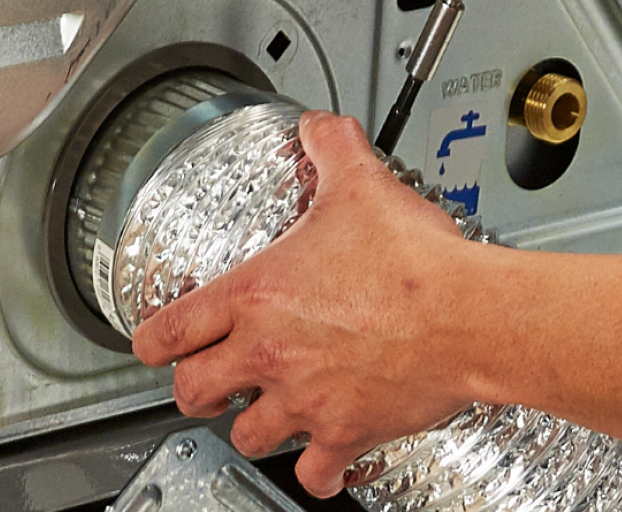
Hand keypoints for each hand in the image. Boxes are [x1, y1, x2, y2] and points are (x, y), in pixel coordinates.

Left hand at [131, 111, 481, 497]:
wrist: (469, 316)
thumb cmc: (417, 264)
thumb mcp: (361, 187)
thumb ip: (332, 150)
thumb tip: (321, 128)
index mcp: (257, 295)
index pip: (170, 329)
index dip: (152, 342)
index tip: (156, 345)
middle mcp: (269, 353)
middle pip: (193, 391)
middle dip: (194, 391)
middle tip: (207, 386)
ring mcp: (305, 399)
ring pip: (248, 436)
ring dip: (251, 428)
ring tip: (262, 416)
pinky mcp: (345, 432)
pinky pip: (314, 472)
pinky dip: (314, 472)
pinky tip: (319, 463)